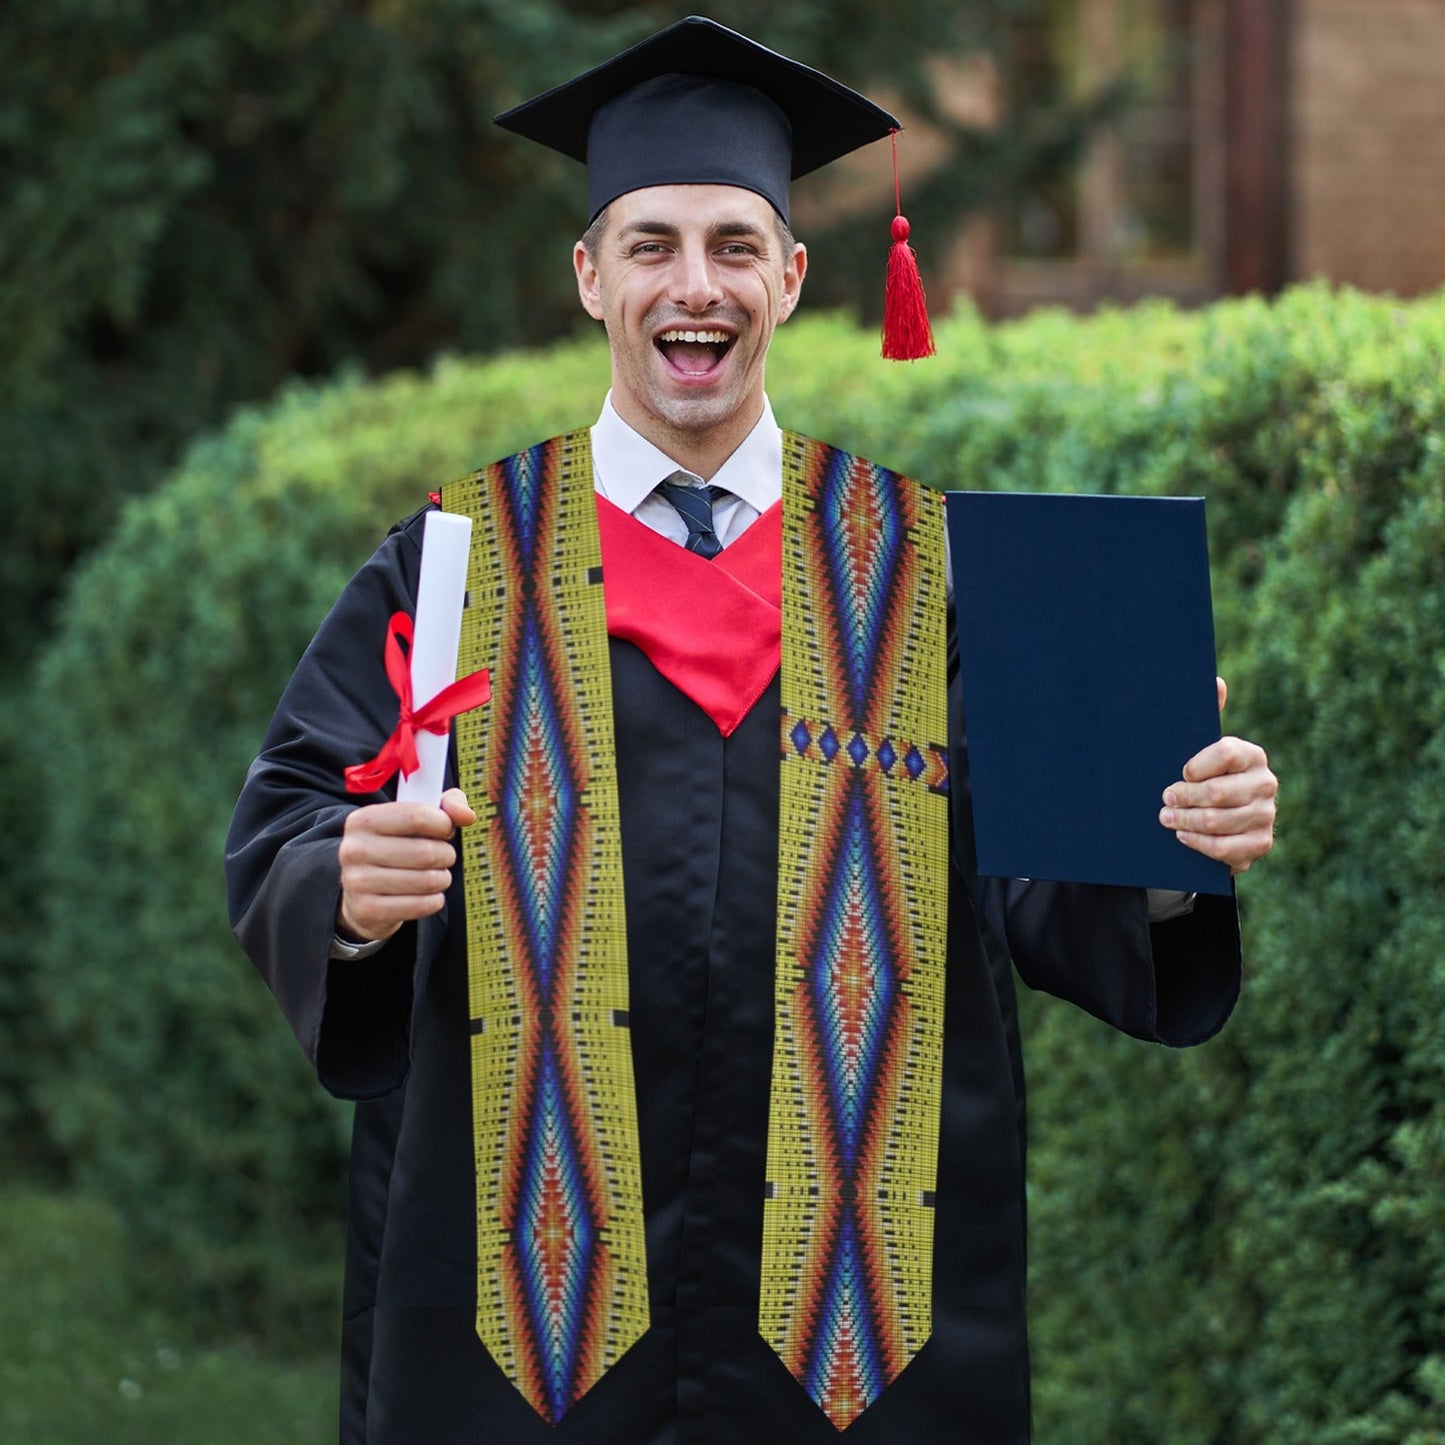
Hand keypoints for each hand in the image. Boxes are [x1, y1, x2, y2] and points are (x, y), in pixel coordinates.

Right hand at [336, 787, 476, 942]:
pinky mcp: (367, 910)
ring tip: (435, 875)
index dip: (443, 824)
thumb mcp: (416, 818)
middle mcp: (354, 849)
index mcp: (363, 820)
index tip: (446, 830)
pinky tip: (427, 895)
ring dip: (442, 879)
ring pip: (427, 881)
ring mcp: (357, 882)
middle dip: (446, 855)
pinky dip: (434, 900)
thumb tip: (467, 816)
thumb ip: (447, 806)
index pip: (417, 816)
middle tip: (443, 857)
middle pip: (426, 852)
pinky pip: (421, 905)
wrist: (362, 892)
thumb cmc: (397, 847)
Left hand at [1159, 678, 1276, 873]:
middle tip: (1164, 799)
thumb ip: (1206, 715)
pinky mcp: (1260, 843)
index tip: (1180, 772)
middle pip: (1218, 792)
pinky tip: (1183, 836)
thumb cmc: (1203, 777)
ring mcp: (1266, 815)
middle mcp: (1265, 783)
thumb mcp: (1199, 748)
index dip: (1197, 765)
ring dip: (1185, 821)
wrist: (1219, 820)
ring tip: (1166, 818)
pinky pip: (1225, 848)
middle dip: (1183, 797)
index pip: (1225, 753)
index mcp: (1251, 755)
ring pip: (1217, 821)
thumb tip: (1216, 681)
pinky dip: (1199, 843)